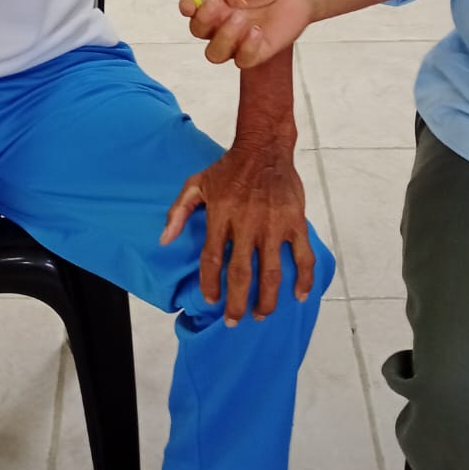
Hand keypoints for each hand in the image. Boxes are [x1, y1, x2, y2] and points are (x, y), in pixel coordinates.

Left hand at [161, 148, 314, 322]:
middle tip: (234, 322)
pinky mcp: (295, 221)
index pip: (212, 259)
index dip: (210, 284)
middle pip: (241, 273)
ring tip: (261, 315)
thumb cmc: (228, 167)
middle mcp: (247, 223)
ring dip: (267, 299)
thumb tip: (164, 240)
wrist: (264, 147)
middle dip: (237, 303)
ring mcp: (273, 224)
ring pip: (271, 271)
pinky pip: (302, 255)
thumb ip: (179, 211)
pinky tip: (299, 296)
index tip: (210, 301)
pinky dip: (304, 278)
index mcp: (221, 215)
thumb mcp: (196, 183)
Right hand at [180, 0, 313, 67]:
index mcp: (212, 3)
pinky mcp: (253, 54)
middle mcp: (219, 24)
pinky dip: (247, 47)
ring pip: (214, 54)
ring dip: (223, 37)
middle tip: (219, 5)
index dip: (186, 7)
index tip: (189, 2)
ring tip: (242, 19)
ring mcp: (235, 41)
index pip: (190, 9)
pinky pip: (242, 60)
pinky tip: (257, 31)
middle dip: (203, 20)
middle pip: (197, 31)